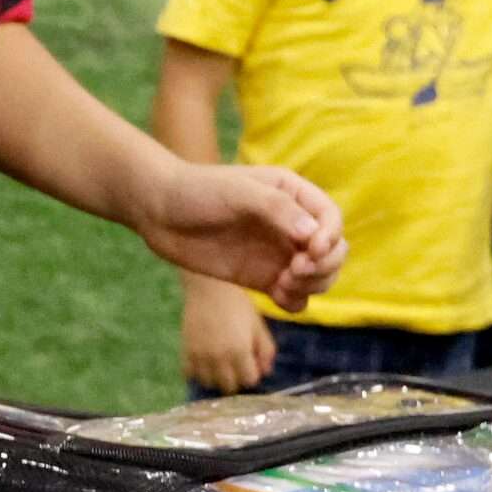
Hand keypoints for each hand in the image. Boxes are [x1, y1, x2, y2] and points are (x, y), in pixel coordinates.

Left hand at [137, 161, 344, 314]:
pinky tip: (278, 296)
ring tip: (283, 284)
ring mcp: (277, 253)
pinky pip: (292, 295)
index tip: (311, 249)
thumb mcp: (239, 192)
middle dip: (324, 265)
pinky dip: (295, 300)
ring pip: (317, 276)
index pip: (331, 220)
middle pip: (333, 252)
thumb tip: (314, 235)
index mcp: (294, 195)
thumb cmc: (198, 190)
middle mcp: (291, 225)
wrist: (158, 210)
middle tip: (294, 270)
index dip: (330, 237)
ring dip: (312, 285)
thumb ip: (277, 209)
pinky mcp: (260, 276)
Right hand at [180, 281, 277, 394]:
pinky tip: (204, 362)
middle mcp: (219, 357)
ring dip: (216, 378)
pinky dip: (197, 373)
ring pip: (208, 383)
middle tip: (236, 367)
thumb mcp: (258, 326)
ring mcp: (200, 356)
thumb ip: (266, 350)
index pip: (250, 380)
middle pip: (229, 386)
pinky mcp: (186, 351)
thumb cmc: (238, 305)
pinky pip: (189, 375)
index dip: (252, 374)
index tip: (251, 365)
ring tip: (219, 365)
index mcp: (240, 350)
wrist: (209, 289)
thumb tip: (266, 371)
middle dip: (236, 380)